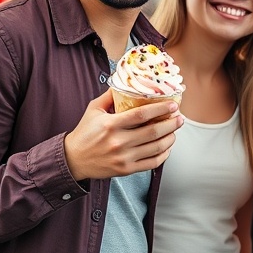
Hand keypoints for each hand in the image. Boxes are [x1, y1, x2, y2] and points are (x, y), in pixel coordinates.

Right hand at [63, 89, 183, 180]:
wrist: (73, 160)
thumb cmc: (85, 132)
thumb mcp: (93, 110)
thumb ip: (110, 96)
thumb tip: (127, 82)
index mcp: (111, 124)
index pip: (141, 115)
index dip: (160, 109)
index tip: (172, 105)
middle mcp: (118, 142)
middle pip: (153, 132)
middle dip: (171, 124)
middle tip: (180, 117)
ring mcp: (123, 158)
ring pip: (155, 147)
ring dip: (170, 138)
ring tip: (175, 130)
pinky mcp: (126, 170)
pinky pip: (151, 163)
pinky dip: (164, 155)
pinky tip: (167, 147)